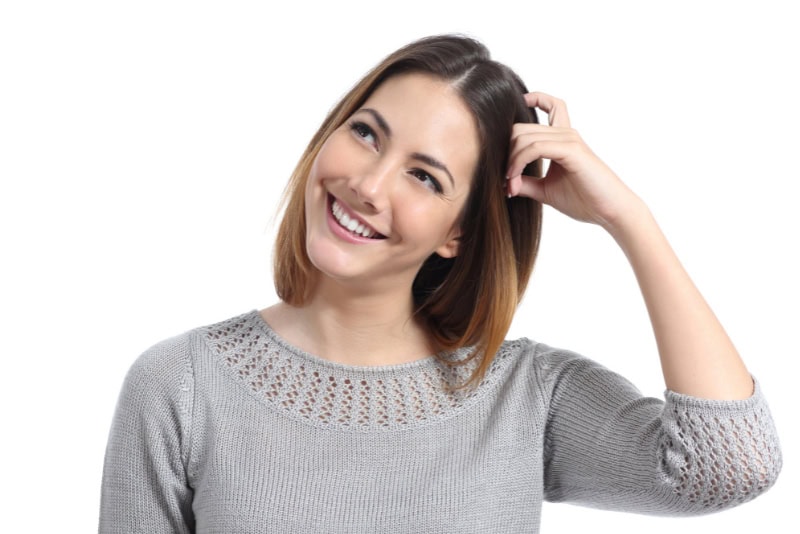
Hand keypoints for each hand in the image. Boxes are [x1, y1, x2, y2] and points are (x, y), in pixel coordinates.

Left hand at [506, 92, 641, 230]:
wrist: (610, 211)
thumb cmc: (584, 200)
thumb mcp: (546, 190)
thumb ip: (526, 182)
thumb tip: (505, 182)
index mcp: (563, 139)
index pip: (552, 106)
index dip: (535, 98)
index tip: (517, 108)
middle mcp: (566, 134)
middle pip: (521, 128)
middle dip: (506, 154)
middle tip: (506, 182)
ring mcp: (569, 140)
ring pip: (524, 138)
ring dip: (510, 163)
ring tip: (510, 185)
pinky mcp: (571, 150)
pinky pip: (535, 147)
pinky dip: (519, 162)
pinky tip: (514, 180)